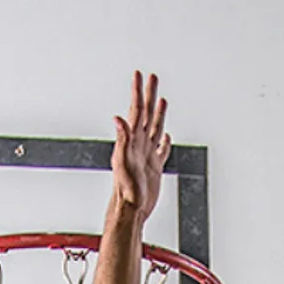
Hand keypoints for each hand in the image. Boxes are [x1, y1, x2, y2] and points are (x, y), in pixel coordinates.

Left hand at [111, 71, 171, 217]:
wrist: (131, 209)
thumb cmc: (125, 189)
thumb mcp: (122, 162)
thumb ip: (121, 139)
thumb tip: (117, 118)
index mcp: (132, 140)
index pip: (137, 110)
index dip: (138, 92)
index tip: (139, 75)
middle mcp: (139, 145)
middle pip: (147, 113)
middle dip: (149, 94)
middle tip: (152, 77)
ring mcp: (147, 155)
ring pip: (155, 128)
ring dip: (158, 113)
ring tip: (160, 99)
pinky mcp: (154, 167)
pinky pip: (162, 150)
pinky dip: (165, 141)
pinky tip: (166, 136)